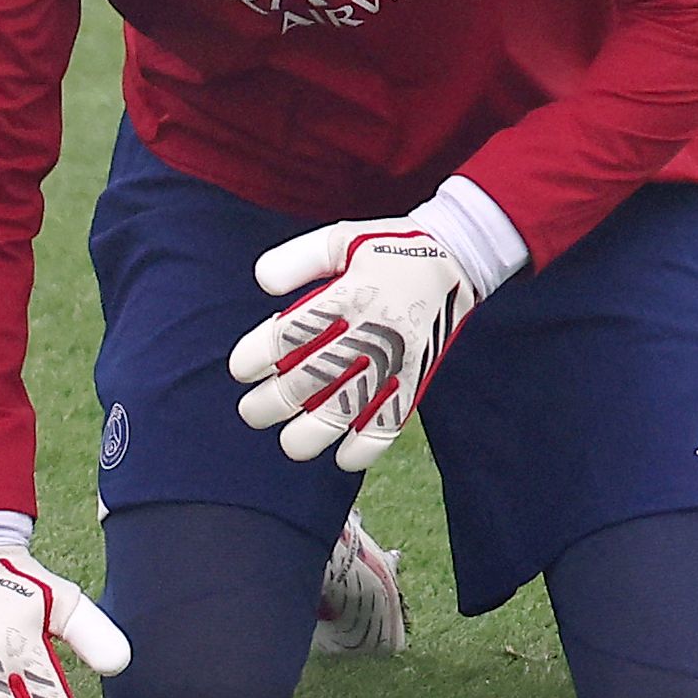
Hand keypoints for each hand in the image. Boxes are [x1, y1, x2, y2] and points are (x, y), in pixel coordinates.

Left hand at [228, 219, 483, 470]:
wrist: (456, 259)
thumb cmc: (385, 248)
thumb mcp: (340, 238)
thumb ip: (298, 259)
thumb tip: (262, 282)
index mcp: (347, 295)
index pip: (291, 334)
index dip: (258, 355)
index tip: (241, 369)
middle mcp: (369, 330)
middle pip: (311, 378)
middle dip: (274, 403)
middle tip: (252, 412)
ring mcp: (395, 359)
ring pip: (348, 409)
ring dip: (313, 433)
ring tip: (289, 443)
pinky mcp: (417, 378)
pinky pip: (392, 420)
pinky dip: (368, 446)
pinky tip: (344, 459)